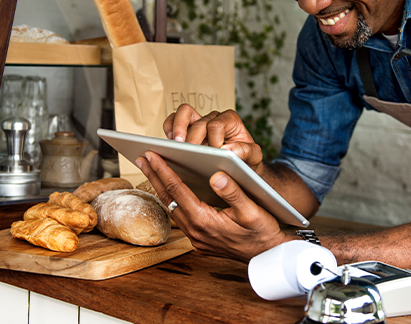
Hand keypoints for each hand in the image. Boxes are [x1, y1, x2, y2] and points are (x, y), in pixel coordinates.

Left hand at [136, 150, 293, 261]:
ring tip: (151, 169)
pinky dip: (172, 199)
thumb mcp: (252, 210)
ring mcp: (196, 237)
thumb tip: (216, 175)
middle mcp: (195, 231)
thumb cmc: (263, 232)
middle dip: (154, 176)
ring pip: (172, 207)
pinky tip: (171, 189)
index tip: (151, 155)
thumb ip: (233, 192)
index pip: (178, 190)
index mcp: (204, 221)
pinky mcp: (199, 239)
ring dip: (161, 188)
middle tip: (142, 157)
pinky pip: (180, 216)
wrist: (268, 256)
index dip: (163, 170)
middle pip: (168, 198)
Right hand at [164, 104, 264, 171]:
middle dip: (193, 137)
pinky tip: (170, 144)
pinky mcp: (186, 130)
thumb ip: (246, 151)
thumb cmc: (246, 159)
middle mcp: (213, 118)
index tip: (215, 153)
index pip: (216, 124)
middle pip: (198, 121)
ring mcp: (198, 122)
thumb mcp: (254, 156)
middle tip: (189, 151)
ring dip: (177, 128)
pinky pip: (173, 121)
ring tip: (176, 145)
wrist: (240, 165)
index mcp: (230, 120)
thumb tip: (227, 150)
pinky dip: (169, 128)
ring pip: (183, 113)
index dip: (213, 139)